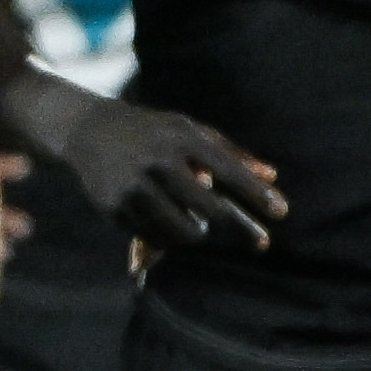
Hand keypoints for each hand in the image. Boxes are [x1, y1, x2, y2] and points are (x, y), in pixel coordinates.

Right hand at [37, 96, 283, 253]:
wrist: (88, 130)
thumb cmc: (152, 131)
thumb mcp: (190, 130)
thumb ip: (232, 153)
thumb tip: (273, 175)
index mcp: (180, 138)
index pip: (228, 169)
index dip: (256, 194)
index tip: (282, 212)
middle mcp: (158, 161)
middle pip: (209, 207)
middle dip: (236, 227)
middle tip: (257, 240)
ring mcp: (133, 185)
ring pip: (180, 229)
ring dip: (197, 234)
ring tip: (199, 229)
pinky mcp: (114, 205)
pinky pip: (152, 234)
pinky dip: (166, 237)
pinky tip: (168, 228)